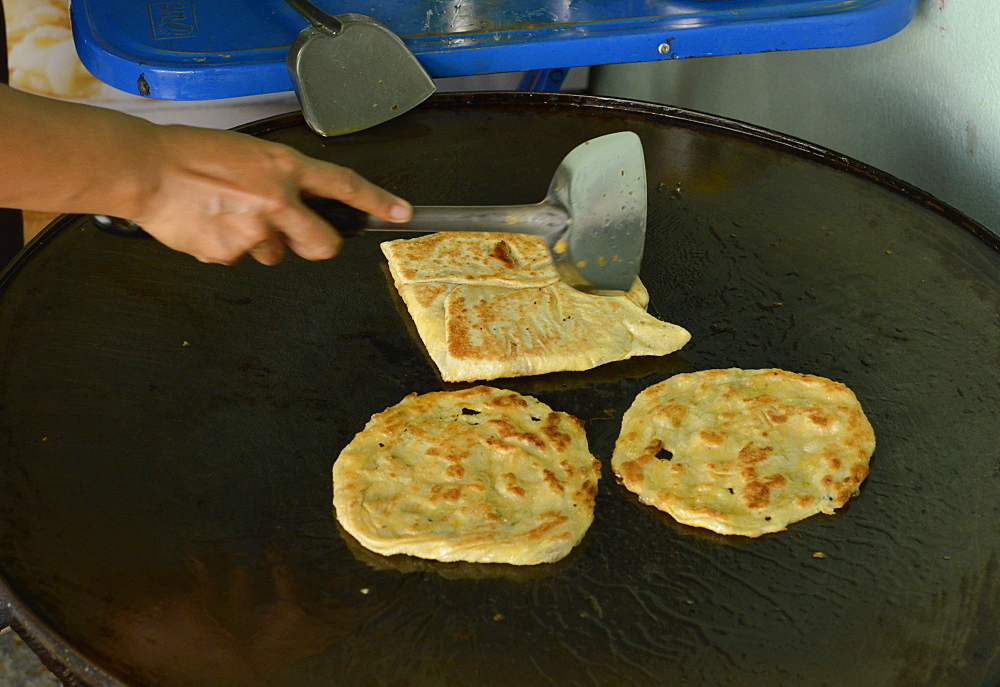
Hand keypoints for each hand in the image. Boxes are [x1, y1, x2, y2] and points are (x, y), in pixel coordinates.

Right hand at [132, 124, 412, 264]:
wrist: (144, 169)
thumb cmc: (189, 154)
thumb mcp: (249, 154)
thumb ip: (280, 180)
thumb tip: (298, 206)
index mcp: (284, 168)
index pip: (344, 185)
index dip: (377, 201)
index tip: (402, 212)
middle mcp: (276, 201)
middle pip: (323, 243)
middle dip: (317, 245)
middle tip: (298, 235)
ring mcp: (254, 232)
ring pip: (274, 253)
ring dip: (259, 242)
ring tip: (225, 214)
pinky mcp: (228, 254)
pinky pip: (239, 259)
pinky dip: (226, 247)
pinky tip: (206, 224)